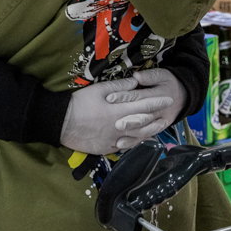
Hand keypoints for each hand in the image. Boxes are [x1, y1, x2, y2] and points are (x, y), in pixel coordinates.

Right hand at [60, 76, 174, 154]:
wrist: (62, 123)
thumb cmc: (79, 103)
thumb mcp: (99, 90)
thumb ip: (120, 87)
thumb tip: (136, 82)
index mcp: (119, 111)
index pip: (144, 106)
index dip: (158, 103)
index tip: (169, 100)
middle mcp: (120, 127)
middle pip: (144, 123)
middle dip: (157, 118)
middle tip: (168, 115)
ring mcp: (114, 139)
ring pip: (137, 136)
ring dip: (150, 132)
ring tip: (158, 129)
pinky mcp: (106, 148)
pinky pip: (125, 146)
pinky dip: (135, 142)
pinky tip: (140, 140)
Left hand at [112, 69, 185, 150]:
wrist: (182, 96)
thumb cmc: (167, 83)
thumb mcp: (161, 75)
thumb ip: (149, 76)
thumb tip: (137, 76)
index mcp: (159, 95)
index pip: (139, 96)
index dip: (124, 97)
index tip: (109, 98)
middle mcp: (159, 111)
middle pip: (142, 117)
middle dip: (128, 121)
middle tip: (115, 124)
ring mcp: (159, 122)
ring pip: (145, 131)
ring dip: (131, 136)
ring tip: (118, 140)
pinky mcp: (156, 129)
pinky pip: (144, 137)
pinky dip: (133, 143)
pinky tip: (122, 146)